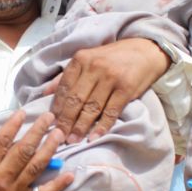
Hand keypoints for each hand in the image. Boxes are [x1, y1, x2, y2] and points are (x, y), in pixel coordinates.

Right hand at [0, 110, 74, 190]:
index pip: (2, 141)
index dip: (13, 125)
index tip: (22, 112)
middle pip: (23, 151)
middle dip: (38, 131)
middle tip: (49, 116)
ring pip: (35, 168)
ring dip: (49, 149)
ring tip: (59, 134)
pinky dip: (57, 186)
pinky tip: (69, 174)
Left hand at [46, 38, 168, 143]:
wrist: (146, 50)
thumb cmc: (114, 57)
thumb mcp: (89, 59)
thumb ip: (67, 75)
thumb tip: (46, 92)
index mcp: (81, 59)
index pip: (64, 87)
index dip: (56, 107)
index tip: (50, 123)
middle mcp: (94, 67)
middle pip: (75, 99)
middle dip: (65, 121)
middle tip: (59, 137)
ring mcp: (111, 78)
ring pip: (91, 107)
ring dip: (80, 127)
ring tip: (73, 140)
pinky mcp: (126, 88)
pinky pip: (111, 111)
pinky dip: (101, 126)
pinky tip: (93, 136)